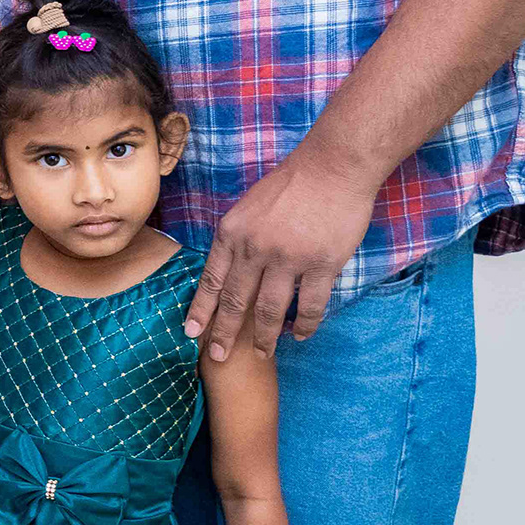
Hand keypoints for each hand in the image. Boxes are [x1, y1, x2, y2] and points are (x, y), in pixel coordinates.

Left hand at [183, 146, 380, 359]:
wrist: (332, 166)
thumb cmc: (292, 183)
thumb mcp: (248, 206)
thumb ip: (238, 238)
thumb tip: (229, 268)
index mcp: (233, 233)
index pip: (211, 281)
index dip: (201, 310)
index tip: (191, 333)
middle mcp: (255, 249)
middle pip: (236, 302)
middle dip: (225, 333)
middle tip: (217, 357)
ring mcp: (289, 259)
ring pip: (270, 310)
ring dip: (264, 337)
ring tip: (261, 353)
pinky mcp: (321, 264)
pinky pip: (311, 306)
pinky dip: (305, 325)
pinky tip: (300, 336)